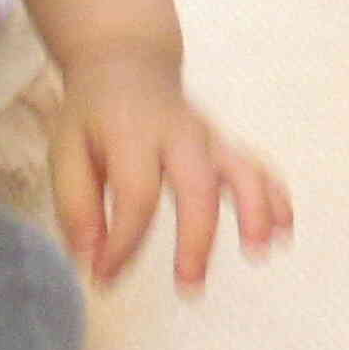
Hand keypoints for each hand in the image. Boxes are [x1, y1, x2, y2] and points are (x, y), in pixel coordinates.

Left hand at [51, 59, 292, 289]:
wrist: (127, 62)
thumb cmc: (92, 116)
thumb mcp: (65, 152)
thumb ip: (76, 208)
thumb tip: (92, 262)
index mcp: (132, 134)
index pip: (136, 195)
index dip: (123, 242)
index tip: (105, 277)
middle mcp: (178, 134)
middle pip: (198, 185)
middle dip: (198, 238)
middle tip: (190, 287)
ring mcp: (208, 137)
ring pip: (240, 169)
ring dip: (254, 210)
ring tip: (259, 251)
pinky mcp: (224, 144)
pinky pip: (256, 167)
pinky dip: (274, 197)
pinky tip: (283, 231)